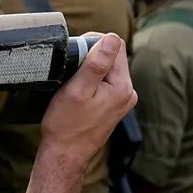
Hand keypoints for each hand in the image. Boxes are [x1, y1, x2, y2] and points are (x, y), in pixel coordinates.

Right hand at [38, 34, 136, 167]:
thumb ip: (97, 63)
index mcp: (123, 86)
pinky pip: (105, 83)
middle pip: (112, 56)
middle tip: (71, 72)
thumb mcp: (77, 89)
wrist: (65, 154)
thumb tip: (111, 38)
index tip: (75, 54)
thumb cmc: (66, 125)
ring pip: (107, 69)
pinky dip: (91, 82)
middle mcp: (128, 93)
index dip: (93, 42)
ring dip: (90, 69)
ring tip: (73, 85)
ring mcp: (122, 101)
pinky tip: (78, 93)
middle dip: (91, 57)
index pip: (115, 45)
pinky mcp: (114, 106)